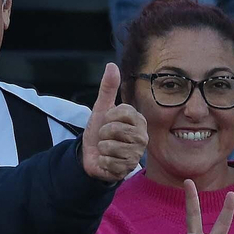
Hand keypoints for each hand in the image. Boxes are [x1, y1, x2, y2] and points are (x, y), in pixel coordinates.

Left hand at [82, 63, 147, 181]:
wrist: (91, 155)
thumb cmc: (99, 130)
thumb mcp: (101, 108)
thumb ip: (108, 87)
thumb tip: (112, 65)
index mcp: (138, 120)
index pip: (122, 112)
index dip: (108, 117)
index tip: (108, 121)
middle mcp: (142, 137)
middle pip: (116, 130)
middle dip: (103, 133)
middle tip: (105, 136)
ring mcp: (136, 154)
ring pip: (112, 147)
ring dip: (102, 148)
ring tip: (106, 149)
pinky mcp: (128, 169)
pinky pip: (109, 161)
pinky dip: (102, 161)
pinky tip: (107, 160)